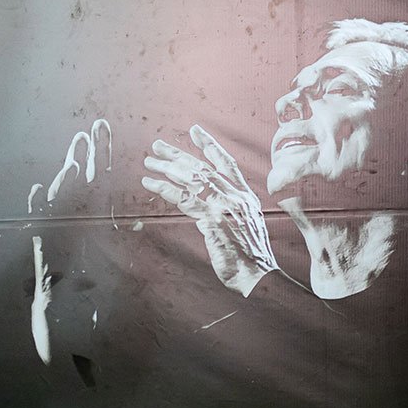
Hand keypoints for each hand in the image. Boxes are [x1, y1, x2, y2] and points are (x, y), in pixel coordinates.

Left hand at [142, 125, 277, 295]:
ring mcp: (224, 208)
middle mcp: (235, 197)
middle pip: (202, 168)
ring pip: (191, 179)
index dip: (209, 146)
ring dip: (168, 169)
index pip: (226, 163)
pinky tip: (151, 183)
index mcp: (245, 196)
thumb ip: (233, 210)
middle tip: (157, 146)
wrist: (259, 276)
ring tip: (149, 163)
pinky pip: (184, 200)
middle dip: (178, 155)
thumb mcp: (248, 225)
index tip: (194, 130)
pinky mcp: (212, 221)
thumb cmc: (252, 256)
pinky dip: (166, 189)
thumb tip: (214, 203)